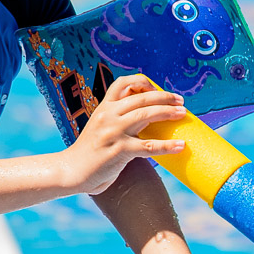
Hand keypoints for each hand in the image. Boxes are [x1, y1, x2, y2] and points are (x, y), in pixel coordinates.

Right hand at [59, 74, 187, 195]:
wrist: (70, 171)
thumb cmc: (89, 152)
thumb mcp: (99, 127)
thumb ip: (116, 119)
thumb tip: (144, 117)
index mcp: (103, 107)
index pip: (123, 83)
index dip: (143, 82)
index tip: (158, 90)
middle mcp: (108, 115)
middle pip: (141, 97)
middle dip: (164, 97)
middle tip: (180, 101)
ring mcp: (114, 131)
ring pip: (147, 115)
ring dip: (168, 112)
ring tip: (182, 114)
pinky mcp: (120, 150)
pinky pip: (149, 146)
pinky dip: (167, 145)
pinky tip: (180, 146)